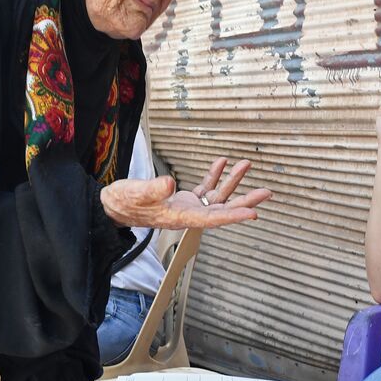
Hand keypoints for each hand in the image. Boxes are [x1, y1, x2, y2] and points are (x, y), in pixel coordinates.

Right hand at [101, 157, 272, 229]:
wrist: (114, 206)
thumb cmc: (124, 202)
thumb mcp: (136, 193)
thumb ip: (153, 189)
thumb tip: (170, 183)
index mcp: (180, 218)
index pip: (212, 218)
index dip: (233, 216)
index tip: (252, 214)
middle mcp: (189, 215)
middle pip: (223, 209)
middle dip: (245, 201)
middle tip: (266, 193)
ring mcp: (187, 207)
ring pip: (217, 197)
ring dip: (232, 182)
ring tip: (245, 165)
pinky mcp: (183, 199)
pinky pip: (204, 188)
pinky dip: (214, 176)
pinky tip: (222, 162)